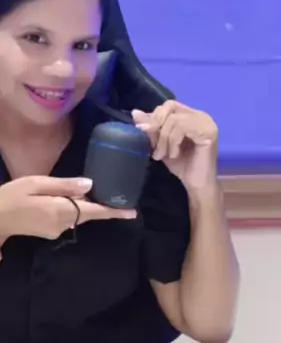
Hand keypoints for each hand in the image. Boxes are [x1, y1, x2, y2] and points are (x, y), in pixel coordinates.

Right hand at [0, 176, 136, 250]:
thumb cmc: (13, 196)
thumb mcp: (37, 183)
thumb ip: (64, 185)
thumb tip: (91, 185)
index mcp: (60, 211)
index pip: (94, 212)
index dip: (114, 212)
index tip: (132, 212)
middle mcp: (61, 224)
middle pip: (88, 213)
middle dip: (101, 204)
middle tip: (113, 190)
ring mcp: (55, 231)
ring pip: (78, 215)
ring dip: (85, 204)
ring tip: (89, 189)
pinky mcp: (49, 232)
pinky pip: (68, 218)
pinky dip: (73, 208)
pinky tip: (68, 197)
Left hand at [132, 101, 218, 192]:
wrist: (197, 186)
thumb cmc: (182, 166)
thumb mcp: (162, 144)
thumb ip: (152, 129)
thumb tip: (135, 113)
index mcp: (191, 115)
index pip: (169, 104)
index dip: (155, 117)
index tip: (146, 134)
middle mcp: (200, 115)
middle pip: (170, 106)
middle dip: (157, 127)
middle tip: (155, 148)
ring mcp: (206, 122)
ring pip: (174, 119)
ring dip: (164, 139)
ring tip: (163, 155)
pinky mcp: (209, 131)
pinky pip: (182, 128)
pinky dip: (173, 142)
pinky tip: (175, 155)